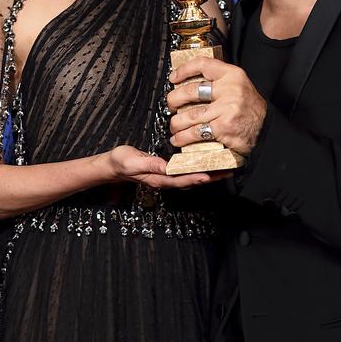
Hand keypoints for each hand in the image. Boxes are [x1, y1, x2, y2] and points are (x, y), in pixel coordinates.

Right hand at [104, 145, 227, 188]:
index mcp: (159, 178)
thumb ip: (149, 164)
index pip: (182, 180)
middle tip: (228, 171)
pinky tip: (206, 163)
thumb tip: (165, 166)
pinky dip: (198, 168)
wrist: (113, 166)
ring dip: (208, 173)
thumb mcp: (132, 161)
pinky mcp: (166, 170)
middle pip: (192, 180)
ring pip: (191, 176)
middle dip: (210, 177)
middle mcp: (165, 179)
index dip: (197, 177)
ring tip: (223, 168)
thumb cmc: (121, 163)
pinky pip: (186, 171)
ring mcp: (166, 176)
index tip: (211, 175)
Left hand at [167, 59, 266, 155]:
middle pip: (191, 91)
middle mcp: (230, 90)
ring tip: (174, 126)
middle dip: (174, 99)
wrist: (266, 131)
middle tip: (171, 105)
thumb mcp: (240, 87)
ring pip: (190, 114)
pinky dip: (183, 137)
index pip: (203, 64)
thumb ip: (220, 83)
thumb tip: (191, 84)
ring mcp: (226, 109)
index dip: (184, 70)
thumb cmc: (251, 111)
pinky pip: (196, 131)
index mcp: (233, 75)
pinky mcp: (223, 127)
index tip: (174, 78)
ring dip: (176, 122)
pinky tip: (179, 139)